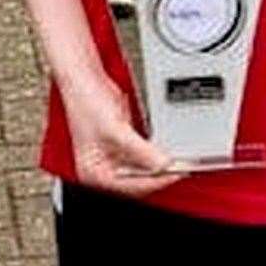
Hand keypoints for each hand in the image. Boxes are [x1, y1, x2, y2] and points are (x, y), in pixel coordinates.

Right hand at [58, 70, 183, 198]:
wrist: (85, 77)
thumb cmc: (87, 102)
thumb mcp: (116, 130)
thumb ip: (141, 151)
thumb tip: (164, 164)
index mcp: (95, 175)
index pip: (132, 187)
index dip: (157, 180)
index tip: (176, 172)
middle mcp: (104, 169)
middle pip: (139, 180)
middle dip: (158, 172)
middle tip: (180, 165)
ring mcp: (113, 157)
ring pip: (143, 168)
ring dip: (158, 162)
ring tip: (175, 157)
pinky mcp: (122, 143)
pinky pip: (143, 154)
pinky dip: (153, 150)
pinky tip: (163, 146)